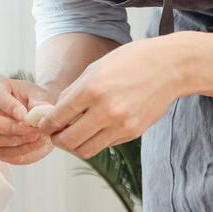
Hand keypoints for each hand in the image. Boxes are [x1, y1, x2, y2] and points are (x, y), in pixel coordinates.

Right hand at [0, 77, 53, 164]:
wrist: (44, 116)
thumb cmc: (38, 101)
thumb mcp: (42, 96)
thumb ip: (39, 103)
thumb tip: (37, 112)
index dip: (8, 106)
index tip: (24, 115)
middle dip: (2, 126)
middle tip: (27, 128)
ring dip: (11, 140)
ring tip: (35, 135)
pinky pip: (2, 154)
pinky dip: (21, 151)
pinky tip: (36, 143)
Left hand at [40, 36, 181, 158]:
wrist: (170, 67)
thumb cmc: (131, 61)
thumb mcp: (95, 68)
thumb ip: (74, 92)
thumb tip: (54, 113)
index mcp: (92, 89)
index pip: (58, 118)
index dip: (45, 125)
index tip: (42, 126)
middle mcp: (106, 110)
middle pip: (69, 140)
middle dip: (57, 139)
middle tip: (55, 134)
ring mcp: (121, 124)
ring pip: (86, 150)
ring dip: (75, 145)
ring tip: (73, 135)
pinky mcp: (133, 133)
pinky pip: (105, 144)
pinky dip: (95, 140)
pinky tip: (95, 128)